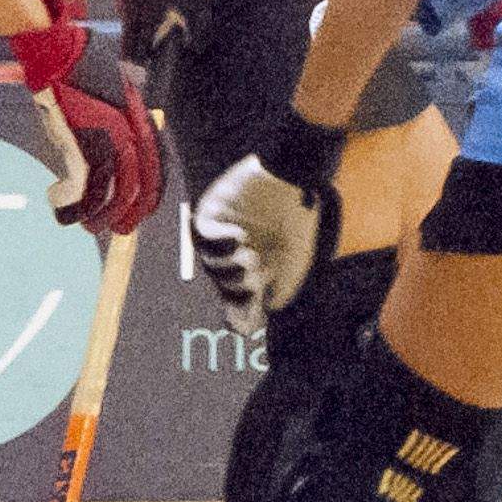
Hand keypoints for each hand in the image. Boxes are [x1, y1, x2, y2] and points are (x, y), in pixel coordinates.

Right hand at [8, 0, 160, 237]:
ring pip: (113, 190)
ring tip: (88, 227)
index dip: (150, 196)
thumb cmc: (83, 72)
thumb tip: (117, 150)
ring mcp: (107, 138)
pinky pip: (85, 184)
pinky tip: (64, 208)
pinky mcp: (82, 141)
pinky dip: (75, 202)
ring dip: (100, 214)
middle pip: (139, 185)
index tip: (141, 213)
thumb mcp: (114, 96)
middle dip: (129, 214)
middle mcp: (130, 133)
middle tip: (116, 231)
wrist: (61, 54)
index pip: (156, 168)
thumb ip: (121, 122)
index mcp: (140, 123)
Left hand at [191, 116, 345, 323]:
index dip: (240, 317)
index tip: (246, 325)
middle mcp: (235, 256)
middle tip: (255, 283)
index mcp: (256, 268)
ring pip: (211, 264)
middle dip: (237, 292)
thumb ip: (283, 288)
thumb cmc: (298, 216)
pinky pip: (203, 235)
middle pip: (224, 286)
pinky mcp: (210, 213)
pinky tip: (239, 236)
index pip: (241, 302)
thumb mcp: (298, 260)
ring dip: (229, 268)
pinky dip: (219, 240)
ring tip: (251, 257)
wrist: (294, 175)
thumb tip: (267, 309)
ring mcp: (221, 236)